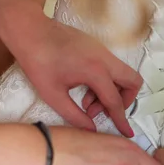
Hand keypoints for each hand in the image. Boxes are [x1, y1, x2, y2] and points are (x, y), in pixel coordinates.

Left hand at [0, 4, 140, 135]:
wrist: (30, 31)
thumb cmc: (38, 62)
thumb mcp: (53, 95)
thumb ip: (75, 115)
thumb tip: (91, 129)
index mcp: (96, 72)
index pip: (115, 101)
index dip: (121, 120)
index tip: (127, 133)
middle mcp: (105, 59)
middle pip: (133, 82)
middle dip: (125, 101)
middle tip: (105, 111)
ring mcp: (102, 50)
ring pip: (123, 74)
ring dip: (112, 92)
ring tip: (88, 103)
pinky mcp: (96, 47)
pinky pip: (111, 67)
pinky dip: (105, 82)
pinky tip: (85, 90)